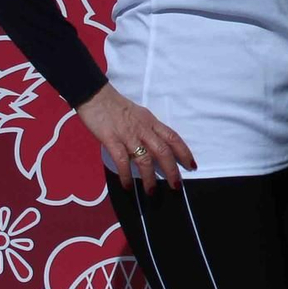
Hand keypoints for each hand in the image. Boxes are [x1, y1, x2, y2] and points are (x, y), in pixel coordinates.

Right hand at [76, 85, 196, 191]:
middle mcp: (143, 129)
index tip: (191, 166)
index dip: (184, 152)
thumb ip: (147, 130)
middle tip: (176, 186)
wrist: (96, 96)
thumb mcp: (139, 115)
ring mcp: (128, 135)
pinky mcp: (112, 139)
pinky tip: (128, 186)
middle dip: (172, 170)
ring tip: (152, 192)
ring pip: (145, 159)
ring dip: (150, 178)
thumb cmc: (117, 106)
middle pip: (163, 151)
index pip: (173, 138)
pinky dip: (126, 175)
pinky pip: (122, 160)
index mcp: (151, 122)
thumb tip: (155, 146)